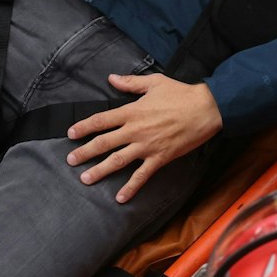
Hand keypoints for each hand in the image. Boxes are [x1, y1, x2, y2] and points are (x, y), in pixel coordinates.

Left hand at [67, 73, 219, 202]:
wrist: (206, 109)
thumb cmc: (181, 94)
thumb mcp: (154, 83)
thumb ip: (130, 83)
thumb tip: (111, 78)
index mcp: (132, 111)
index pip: (101, 120)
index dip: (84, 127)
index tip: (71, 133)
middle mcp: (135, 130)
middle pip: (104, 143)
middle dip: (85, 152)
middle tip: (70, 160)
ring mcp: (147, 146)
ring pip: (118, 160)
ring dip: (100, 170)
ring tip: (86, 179)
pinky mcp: (160, 158)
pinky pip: (142, 175)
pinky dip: (131, 187)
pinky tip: (120, 198)